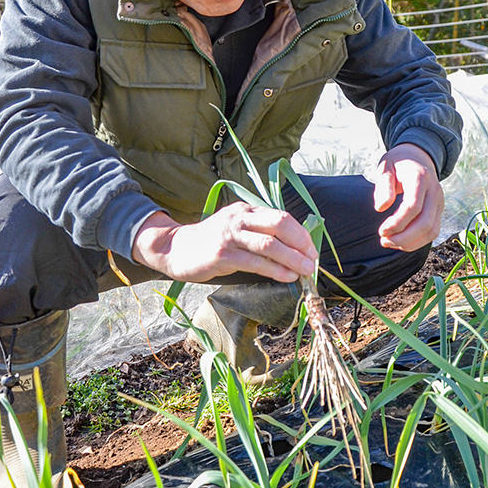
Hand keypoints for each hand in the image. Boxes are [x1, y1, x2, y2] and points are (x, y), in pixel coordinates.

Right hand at [131, 204, 316, 283]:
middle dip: (301, 244)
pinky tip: (287, 277)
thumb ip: (258, 233)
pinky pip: (255, 262)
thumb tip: (292, 249)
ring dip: (293, 259)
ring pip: (269, 244)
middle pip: (279, 224)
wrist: (175, 249)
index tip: (312, 250)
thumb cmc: (211, 242)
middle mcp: (239, 218)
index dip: (301, 234)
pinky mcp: (222, 254)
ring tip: (306, 271)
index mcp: (246, 210)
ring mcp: (230, 235)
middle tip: (312, 261)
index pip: (281, 216)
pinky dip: (275, 270)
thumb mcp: (236, 229)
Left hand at [373, 143, 443, 250]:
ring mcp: (439, 202)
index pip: (413, 206)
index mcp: (420, 178)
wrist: (418, 156)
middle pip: (425, 223)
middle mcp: (434, 191)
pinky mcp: (439, 211)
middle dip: (404, 238)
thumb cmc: (398, 162)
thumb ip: (383, 185)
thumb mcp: (386, 166)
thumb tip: (381, 208)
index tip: (382, 231)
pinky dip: (418, 241)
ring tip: (390, 242)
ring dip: (411, 242)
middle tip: (384, 240)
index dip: (397, 222)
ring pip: (432, 231)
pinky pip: (433, 231)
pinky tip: (400, 241)